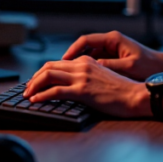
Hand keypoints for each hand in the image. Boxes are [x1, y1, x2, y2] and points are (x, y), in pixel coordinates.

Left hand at [22, 56, 150, 117]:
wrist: (135, 95)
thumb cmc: (122, 91)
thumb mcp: (103, 77)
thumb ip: (88, 76)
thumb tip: (74, 85)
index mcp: (87, 61)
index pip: (58, 63)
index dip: (43, 72)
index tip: (36, 81)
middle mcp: (82, 65)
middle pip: (49, 67)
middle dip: (34, 78)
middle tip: (27, 88)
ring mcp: (82, 77)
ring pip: (49, 76)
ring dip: (34, 86)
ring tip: (27, 95)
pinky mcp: (82, 90)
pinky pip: (55, 91)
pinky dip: (42, 95)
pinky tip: (35, 100)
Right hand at [61, 30, 162, 79]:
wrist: (162, 68)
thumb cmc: (149, 66)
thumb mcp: (128, 67)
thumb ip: (110, 65)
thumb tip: (92, 66)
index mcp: (113, 39)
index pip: (85, 40)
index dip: (72, 50)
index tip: (63, 60)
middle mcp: (111, 41)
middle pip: (84, 46)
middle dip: (71, 57)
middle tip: (60, 69)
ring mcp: (112, 49)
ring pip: (88, 54)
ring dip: (78, 63)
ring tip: (68, 75)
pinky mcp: (113, 57)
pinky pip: (95, 60)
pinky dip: (87, 68)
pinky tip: (81, 78)